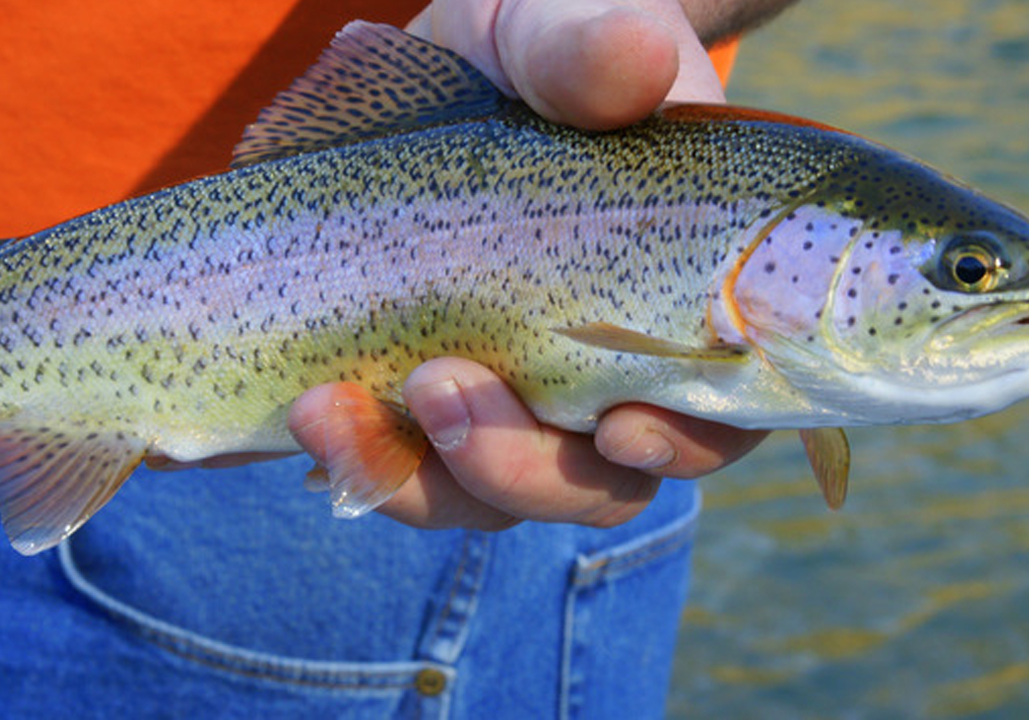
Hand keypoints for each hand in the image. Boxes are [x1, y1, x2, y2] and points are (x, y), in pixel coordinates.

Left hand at [283, 0, 767, 530]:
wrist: (448, 65)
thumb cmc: (540, 42)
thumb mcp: (558, 28)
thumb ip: (588, 49)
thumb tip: (631, 56)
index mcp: (684, 303)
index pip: (720, 413)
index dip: (683, 442)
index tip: (621, 427)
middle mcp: (608, 373)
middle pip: (594, 484)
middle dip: (517, 467)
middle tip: (442, 388)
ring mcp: (514, 397)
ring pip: (488, 497)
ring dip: (415, 478)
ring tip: (330, 408)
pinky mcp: (422, 398)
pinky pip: (401, 471)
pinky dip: (357, 460)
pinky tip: (308, 414)